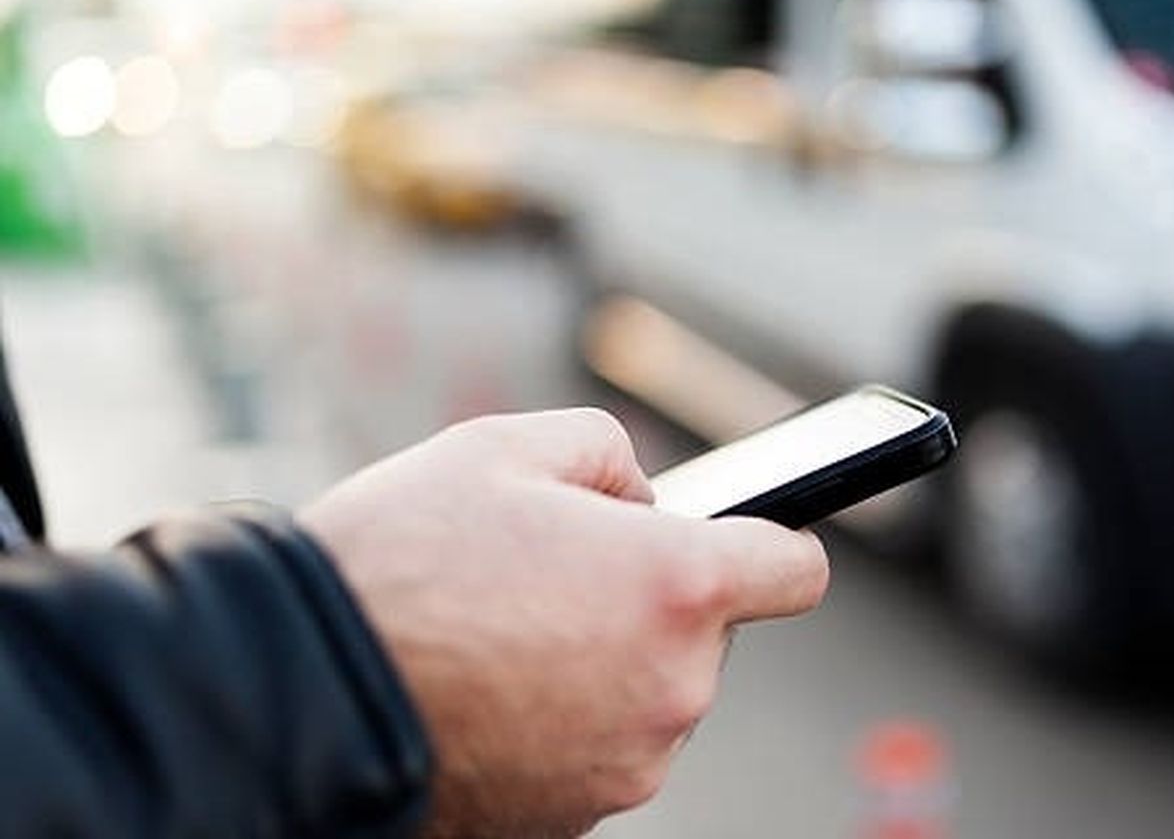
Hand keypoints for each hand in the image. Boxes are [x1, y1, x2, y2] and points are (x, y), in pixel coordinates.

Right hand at [301, 409, 828, 837]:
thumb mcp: (504, 446)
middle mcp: (672, 687)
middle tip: (556, 576)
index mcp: (676, 586)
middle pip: (708, 634)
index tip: (743, 543)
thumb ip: (607, 454)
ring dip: (606, 664)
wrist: (301, 690)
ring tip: (505, 633)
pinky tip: (492, 688)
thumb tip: (640, 499)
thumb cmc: (399, 562)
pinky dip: (565, 721)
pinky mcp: (575, 815)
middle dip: (651, 600)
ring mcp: (627, 763)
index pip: (796, 569)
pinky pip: (599, 748)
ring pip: (651, 695)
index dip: (771, 545)